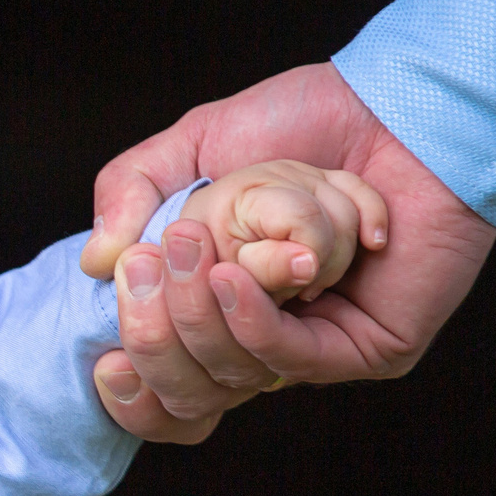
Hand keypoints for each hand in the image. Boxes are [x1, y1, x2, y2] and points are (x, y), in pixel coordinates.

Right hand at [78, 64, 495, 429]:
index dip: (129, 385)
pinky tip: (231, 280)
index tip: (103, 357)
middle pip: (186, 388)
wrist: (398, 107)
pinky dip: (250, 321)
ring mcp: (316, 348)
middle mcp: (266, 336)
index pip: (162, 383)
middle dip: (155, 334)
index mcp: (219, 304)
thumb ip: (132, 189)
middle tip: (151, 263)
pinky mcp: (366, 351)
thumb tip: (97, 262)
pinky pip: (287, 358)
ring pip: (230, 373)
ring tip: (204, 245)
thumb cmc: (310, 119)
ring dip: (209, 305)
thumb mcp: (196, 144)